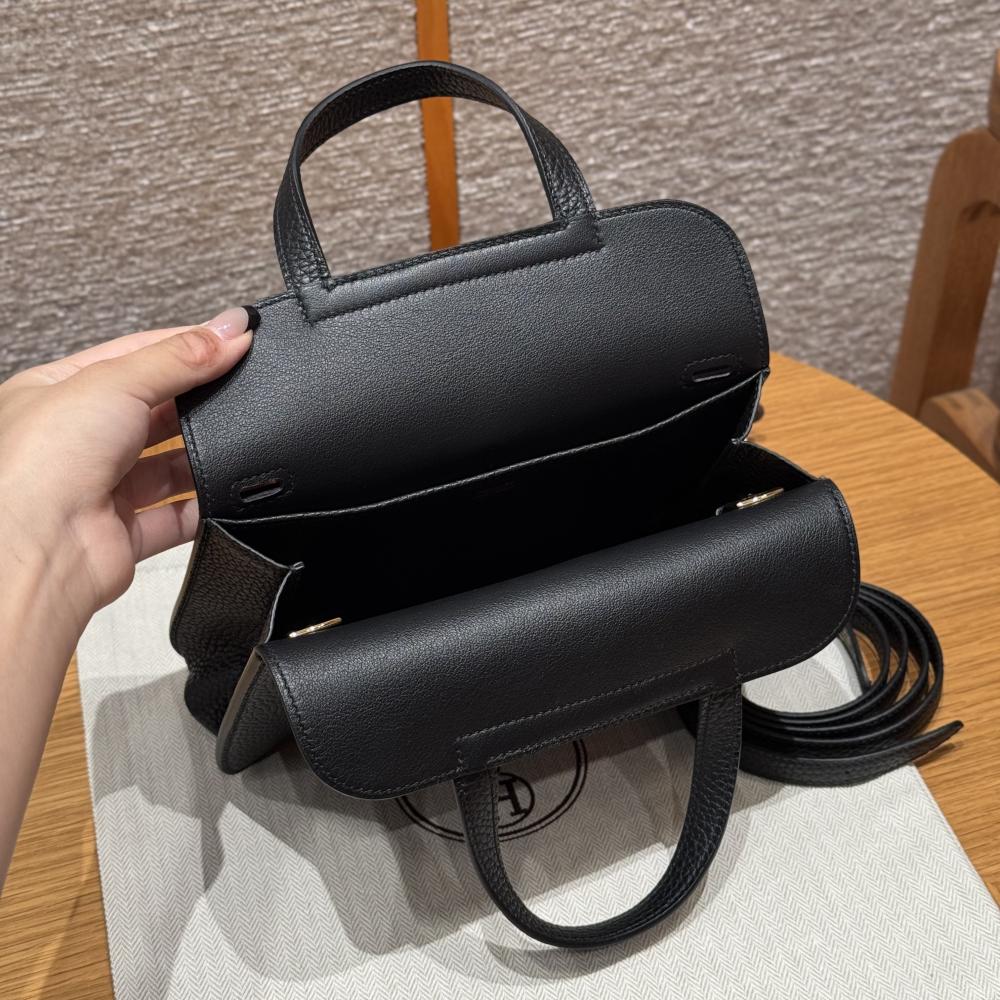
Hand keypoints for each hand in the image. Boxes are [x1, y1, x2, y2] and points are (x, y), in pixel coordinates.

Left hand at [0, 308, 252, 627]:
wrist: (36, 551)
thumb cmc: (39, 464)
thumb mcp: (114, 382)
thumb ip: (180, 357)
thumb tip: (231, 329)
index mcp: (58, 391)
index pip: (134, 356)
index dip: (186, 346)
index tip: (234, 340)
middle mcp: (77, 440)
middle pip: (157, 410)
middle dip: (198, 402)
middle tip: (241, 388)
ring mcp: (101, 488)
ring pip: (171, 464)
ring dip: (204, 455)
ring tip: (235, 440)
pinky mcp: (126, 533)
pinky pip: (180, 514)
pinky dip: (207, 505)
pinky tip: (227, 490)